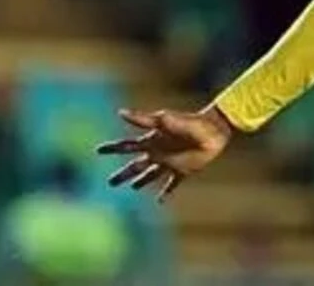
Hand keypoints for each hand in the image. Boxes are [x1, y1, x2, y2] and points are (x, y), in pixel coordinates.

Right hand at [95, 106, 232, 202]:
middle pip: (135, 165)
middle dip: (123, 174)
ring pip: (151, 175)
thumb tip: (120, 112)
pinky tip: (160, 201)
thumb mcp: (164, 119)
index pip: (127, 146)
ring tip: (133, 187)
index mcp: (152, 140)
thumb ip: (143, 119)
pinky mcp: (183, 170)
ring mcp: (170, 162)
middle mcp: (158, 152)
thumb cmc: (190, 122)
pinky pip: (172, 184)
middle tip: (110, 183)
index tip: (98, 150)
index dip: (113, 148)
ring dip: (142, 181)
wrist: (214, 129)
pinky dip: (166, 192)